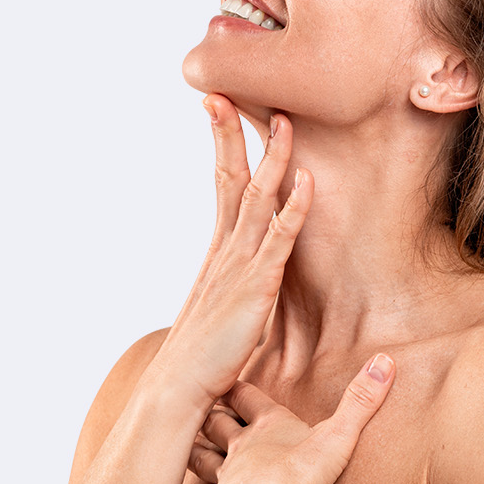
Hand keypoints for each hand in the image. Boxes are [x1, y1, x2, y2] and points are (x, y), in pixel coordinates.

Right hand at [146, 95, 311, 406]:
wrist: (177, 391)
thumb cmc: (197, 363)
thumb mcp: (216, 316)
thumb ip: (228, 293)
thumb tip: (234, 288)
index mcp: (217, 253)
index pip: (220, 185)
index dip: (222, 145)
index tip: (219, 109)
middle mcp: (225, 251)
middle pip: (230, 178)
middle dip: (231, 134)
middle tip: (227, 92)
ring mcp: (239, 266)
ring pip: (258, 199)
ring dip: (274, 158)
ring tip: (284, 121)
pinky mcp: (256, 287)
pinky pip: (279, 238)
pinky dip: (294, 207)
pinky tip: (306, 181)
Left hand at [168, 353, 396, 483]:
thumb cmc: (300, 472)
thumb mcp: (338, 434)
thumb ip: (362, 400)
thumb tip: (386, 360)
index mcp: (267, 426)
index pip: (248, 396)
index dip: (238, 385)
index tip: (226, 371)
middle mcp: (240, 447)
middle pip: (218, 422)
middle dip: (209, 412)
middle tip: (198, 403)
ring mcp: (226, 479)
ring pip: (202, 459)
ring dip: (193, 451)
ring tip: (183, 446)